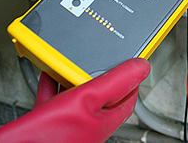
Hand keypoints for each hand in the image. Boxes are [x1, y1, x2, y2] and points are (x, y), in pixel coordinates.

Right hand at [0, 58, 149, 142]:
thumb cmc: (48, 138)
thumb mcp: (87, 99)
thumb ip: (115, 81)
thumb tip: (141, 67)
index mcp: (103, 120)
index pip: (128, 95)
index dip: (131, 75)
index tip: (131, 58)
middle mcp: (87, 123)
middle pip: (101, 91)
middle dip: (98, 71)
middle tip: (99, 54)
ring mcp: (67, 122)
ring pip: (76, 92)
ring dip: (74, 73)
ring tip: (74, 57)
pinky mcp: (46, 121)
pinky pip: (54, 96)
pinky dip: (52, 81)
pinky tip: (49, 70)